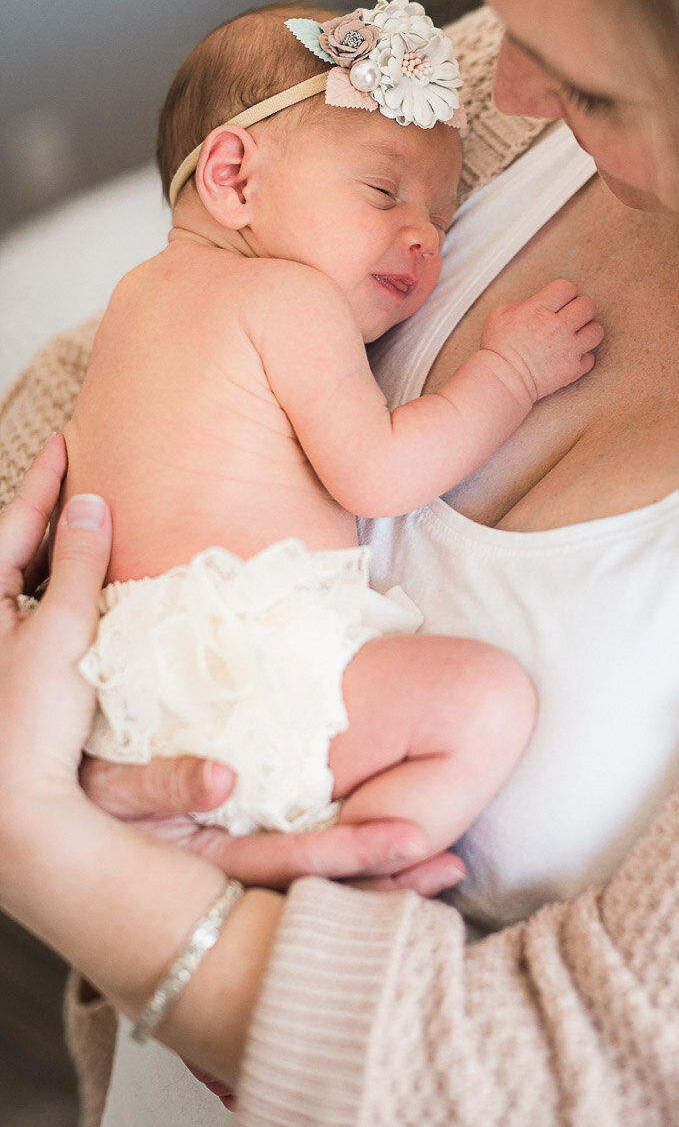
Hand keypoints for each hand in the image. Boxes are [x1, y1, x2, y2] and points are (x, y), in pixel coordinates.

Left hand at [0, 436, 111, 824]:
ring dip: (60, 559)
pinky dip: (67, 599)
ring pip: (29, 590)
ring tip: (96, 531)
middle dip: (49, 515)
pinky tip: (97, 599)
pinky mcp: (23, 686)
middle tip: (82, 478)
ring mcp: (3, 658)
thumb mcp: (60, 629)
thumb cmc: (29, 720)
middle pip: (15, 554)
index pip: (13, 523)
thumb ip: (75, 564)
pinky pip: (44, 622)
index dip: (44, 480)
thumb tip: (91, 505)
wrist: (17, 811)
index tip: (67, 441)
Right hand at [81, 754, 465, 894]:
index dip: (351, 853)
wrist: (69, 814)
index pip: (288, 865)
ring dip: (379, 882)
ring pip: (315, 892)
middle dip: (381, 881)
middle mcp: (224, 887)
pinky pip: (301, 877)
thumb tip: (224, 782)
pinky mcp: (239, 869)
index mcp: (202, 867)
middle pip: (314, 891)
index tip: (413, 837)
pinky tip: (403, 862)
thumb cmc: (96, 790)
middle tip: (450, 867)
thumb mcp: (121, 786)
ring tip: (446, 868)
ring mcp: (234, 882)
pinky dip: (352, 871)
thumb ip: (167, 782)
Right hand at [480, 278, 602, 401]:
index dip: (565, 293)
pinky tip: (572, 356)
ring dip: (588, 331)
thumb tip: (534, 305)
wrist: (502, 380)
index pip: (566, 288)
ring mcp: (568, 348)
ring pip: (596, 331)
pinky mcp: (572, 369)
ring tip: (578, 335)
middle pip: (588, 306)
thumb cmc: (497, 350)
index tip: (561, 300)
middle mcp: (557, 326)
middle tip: (573, 316)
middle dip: (581, 308)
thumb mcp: (499, 315)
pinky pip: (590, 358)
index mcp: (538, 309)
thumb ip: (520, 305)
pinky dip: (583, 358)